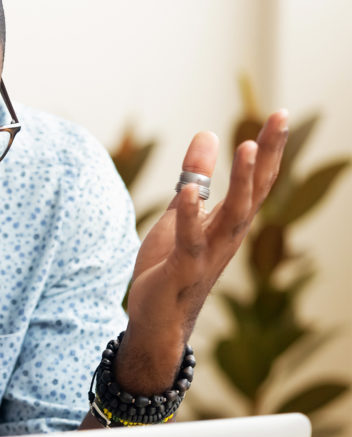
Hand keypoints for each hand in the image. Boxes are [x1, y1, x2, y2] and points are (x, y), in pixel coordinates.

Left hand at [117, 110, 288, 392]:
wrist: (157, 321)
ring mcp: (207, 255)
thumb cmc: (170, 268)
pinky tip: (187, 190)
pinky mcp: (181, 272)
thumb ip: (196, 178)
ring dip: (240, 182)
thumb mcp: (181, 215)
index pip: (255, 181)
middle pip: (253, 192)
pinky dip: (188, 215)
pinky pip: (189, 242)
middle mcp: (226, 238)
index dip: (268, 149)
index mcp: (228, 223)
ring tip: (244, 146)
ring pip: (232, 216)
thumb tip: (208, 134)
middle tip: (279, 118)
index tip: (280, 114)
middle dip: (266, 156)